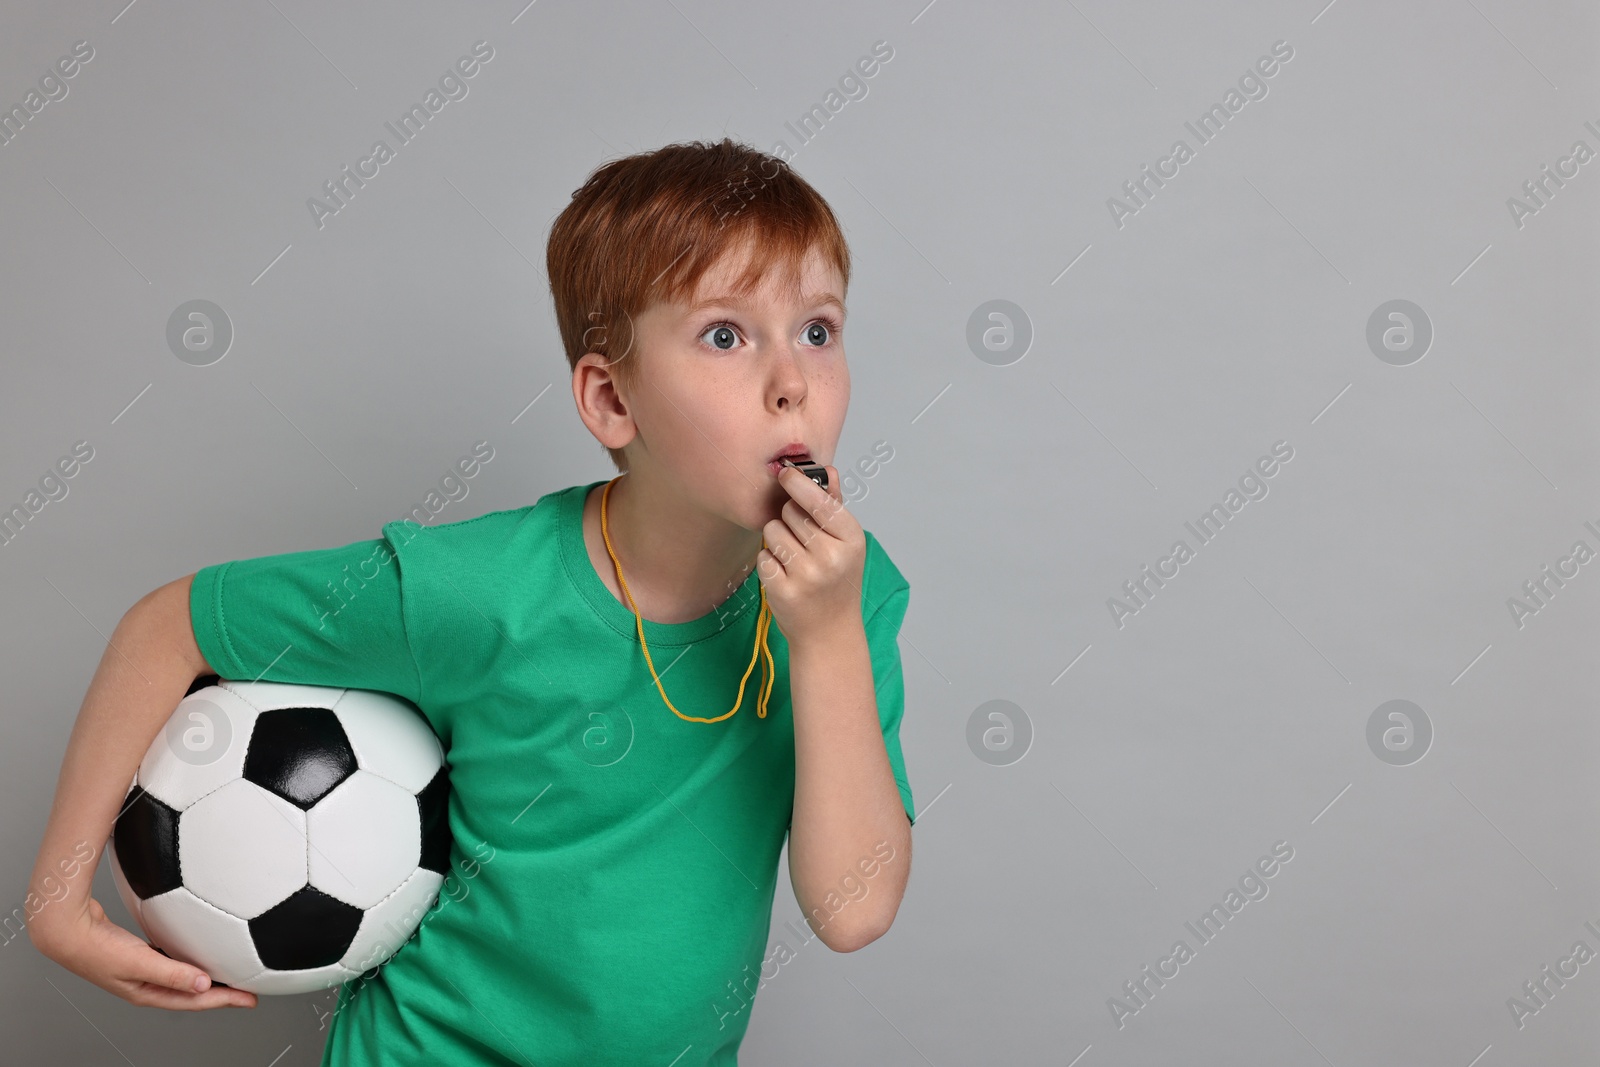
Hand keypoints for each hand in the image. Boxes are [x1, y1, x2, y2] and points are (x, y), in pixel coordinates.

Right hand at [30, 895, 256, 1010]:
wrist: (66, 929)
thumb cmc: (96, 948)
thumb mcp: (138, 963)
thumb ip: (172, 973)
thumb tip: (204, 984)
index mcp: (147, 993)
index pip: (194, 1001)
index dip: (224, 1000)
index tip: (251, 998)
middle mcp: (148, 984)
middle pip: (193, 992)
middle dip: (222, 992)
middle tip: (249, 987)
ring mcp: (144, 969)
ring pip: (184, 976)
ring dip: (207, 976)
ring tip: (230, 972)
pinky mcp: (140, 953)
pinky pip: (174, 959)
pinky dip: (190, 959)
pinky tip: (199, 951)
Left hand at [758, 464, 864, 646]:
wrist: (829, 632)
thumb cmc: (837, 582)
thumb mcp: (846, 543)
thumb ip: (834, 505)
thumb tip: (826, 470)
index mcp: (851, 539)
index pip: (819, 500)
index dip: (798, 483)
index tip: (785, 472)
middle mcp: (831, 557)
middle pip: (789, 512)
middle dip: (790, 519)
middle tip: (803, 540)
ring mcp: (806, 576)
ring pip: (772, 531)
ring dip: (777, 540)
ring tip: (794, 558)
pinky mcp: (783, 590)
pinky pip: (763, 556)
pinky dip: (770, 562)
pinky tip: (785, 575)